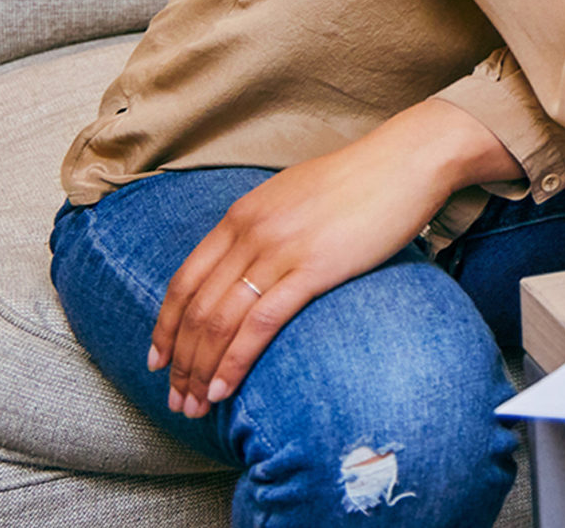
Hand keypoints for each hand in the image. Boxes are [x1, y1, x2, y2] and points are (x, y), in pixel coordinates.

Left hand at [146, 99, 515, 418]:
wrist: (406, 161)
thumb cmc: (360, 181)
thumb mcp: (294, 198)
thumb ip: (265, 228)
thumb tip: (251, 264)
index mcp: (241, 215)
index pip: (184, 281)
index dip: (165, 327)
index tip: (158, 360)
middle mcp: (250, 233)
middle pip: (196, 309)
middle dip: (180, 361)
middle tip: (177, 399)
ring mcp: (279, 251)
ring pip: (220, 321)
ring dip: (201, 369)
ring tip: (197, 404)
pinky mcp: (313, 269)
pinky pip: (260, 324)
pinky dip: (235, 360)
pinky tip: (225, 387)